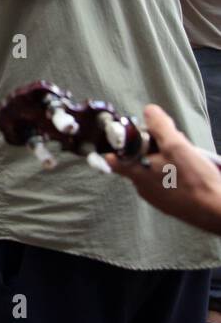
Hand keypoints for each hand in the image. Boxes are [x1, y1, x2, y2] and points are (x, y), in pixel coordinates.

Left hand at [107, 104, 220, 235]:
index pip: (112, 158)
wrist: (217, 211)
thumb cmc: (195, 180)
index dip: (118, 145)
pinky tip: (190, 172)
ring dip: (165, 160)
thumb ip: (160, 126)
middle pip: (137, 161)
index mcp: (136, 173)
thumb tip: (149, 111)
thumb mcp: (176, 145)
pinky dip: (174, 174)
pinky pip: (166, 183)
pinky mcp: (170, 205)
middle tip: (171, 141)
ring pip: (153, 171)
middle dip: (152, 148)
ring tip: (185, 157)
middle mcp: (141, 187)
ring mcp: (156, 198)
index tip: (131, 135)